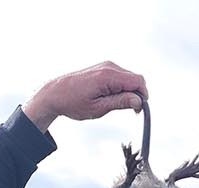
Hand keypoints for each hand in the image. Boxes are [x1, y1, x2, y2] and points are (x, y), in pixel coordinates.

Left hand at [22, 61, 146, 132]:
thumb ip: (120, 103)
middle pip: (135, 79)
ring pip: (129, 78)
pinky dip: (121, 87)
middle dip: (136, 94)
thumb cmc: (72, 102)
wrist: (55, 93)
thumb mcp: (98, 108)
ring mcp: (106, 65)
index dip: (143, 96)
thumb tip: (139, 101)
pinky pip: (120, 77)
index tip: (138, 110)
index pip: (138, 81)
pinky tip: (109, 97)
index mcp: (108, 75)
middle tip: (128, 110)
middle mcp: (109, 66)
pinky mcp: (103, 68)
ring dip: (127, 91)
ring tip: (112, 104)